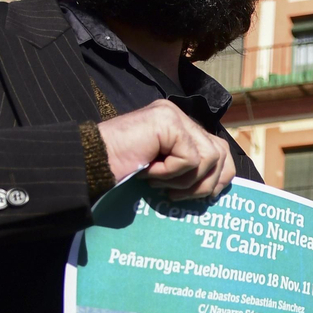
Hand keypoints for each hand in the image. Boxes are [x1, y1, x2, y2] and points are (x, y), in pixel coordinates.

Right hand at [98, 99, 234, 199]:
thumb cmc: (122, 173)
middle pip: (221, 153)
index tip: (200, 197)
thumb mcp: (165, 172)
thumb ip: (190, 169)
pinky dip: (170, 173)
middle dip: (205, 183)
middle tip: (175, 195)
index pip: (220, 150)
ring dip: (184, 180)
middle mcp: (179, 116)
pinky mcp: (168, 121)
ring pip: (208, 158)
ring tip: (158, 183)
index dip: (218, 178)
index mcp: (180, 126)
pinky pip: (189, 159)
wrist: (91, 165)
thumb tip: (220, 184)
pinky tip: (149, 172)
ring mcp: (173, 115)